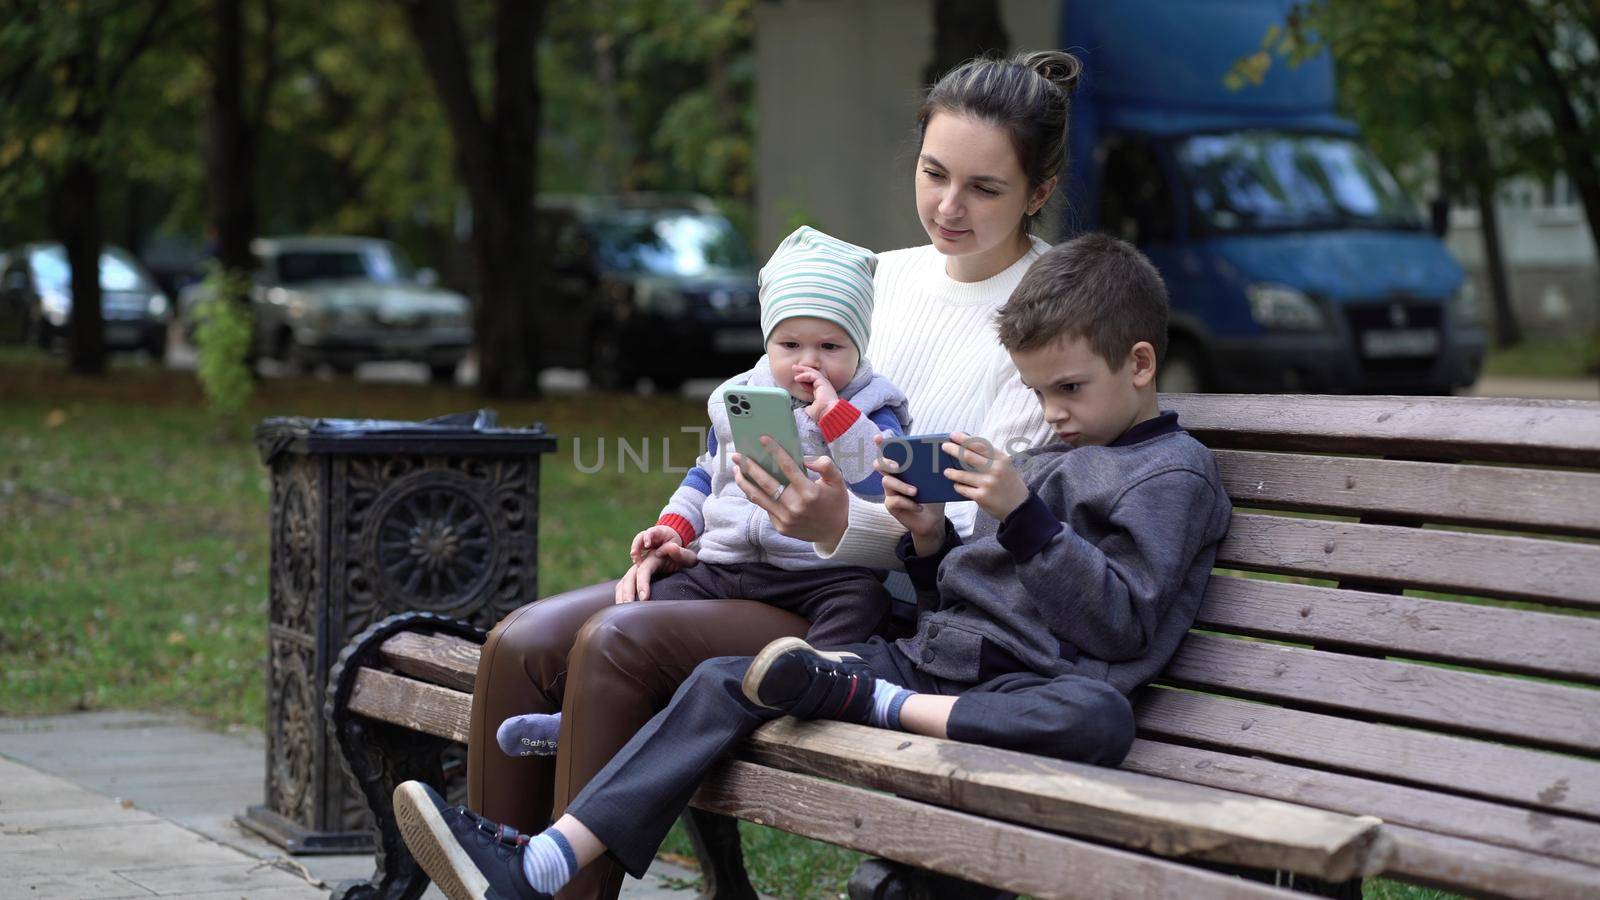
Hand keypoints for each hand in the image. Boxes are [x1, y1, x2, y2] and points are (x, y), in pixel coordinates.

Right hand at [614, 542, 697, 603]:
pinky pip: (623, 586)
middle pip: (630, 577)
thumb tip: (671, 547)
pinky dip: (620, 596)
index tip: (644, 599)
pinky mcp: (635, 578)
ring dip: (621, 596)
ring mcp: (637, 570)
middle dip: (628, 592)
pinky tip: (622, 609)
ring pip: (623, 582)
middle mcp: (642, 563)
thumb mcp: (687, 556)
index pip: (644, 570)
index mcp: (654, 558)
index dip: (642, 583)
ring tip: (623, 611)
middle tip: (630, 607)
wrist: (680, 558)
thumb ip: (680, 552)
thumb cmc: (685, 560)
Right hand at [630, 524, 681, 563]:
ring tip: (636, 563)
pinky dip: (636, 557)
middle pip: (639, 537)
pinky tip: (638, 564)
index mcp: (658, 531)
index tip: (647, 546)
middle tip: (635, 557)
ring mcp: (644, 540)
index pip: (650, 532)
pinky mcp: (641, 546)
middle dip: (636, 546)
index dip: (647, 537)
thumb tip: (658, 554)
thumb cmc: (673, 541)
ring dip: (635, 553)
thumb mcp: (675, 543)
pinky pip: (636, 550)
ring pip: (636, 544)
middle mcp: (649, 534)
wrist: (669, 538)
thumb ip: (670, 548)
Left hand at [731, 438, 849, 544]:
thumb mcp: (838, 481)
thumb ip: (825, 466)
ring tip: (736, 470)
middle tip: (737, 455)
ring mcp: (785, 519)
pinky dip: (756, 495)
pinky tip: (750, 486)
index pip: (788, 467)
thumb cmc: (836, 502)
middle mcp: (795, 506)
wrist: (836, 533)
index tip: (763, 439)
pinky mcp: (780, 527)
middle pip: (766, 483)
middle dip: (749, 467)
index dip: (775, 451)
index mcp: (810, 493)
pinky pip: (764, 508)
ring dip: (744, 482)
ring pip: (758, 497)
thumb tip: (806, 459)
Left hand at [792, 364, 838, 421]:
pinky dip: (804, 375)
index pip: (812, 383)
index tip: (796, 379)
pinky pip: (812, 375)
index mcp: (821, 393)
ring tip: (794, 368)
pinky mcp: (823, 382)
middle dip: (803, 371)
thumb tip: (806, 408)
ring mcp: (824, 384)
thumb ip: (809, 407)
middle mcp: (824, 387)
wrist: (828, 414)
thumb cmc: (822, 414)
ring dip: (803, 370)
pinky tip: (797, 377)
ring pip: (813, 373)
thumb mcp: (812, 410)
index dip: (804, 380)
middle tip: (794, 368)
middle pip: (812, 376)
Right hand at [874, 434, 944, 552]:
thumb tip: (952, 447)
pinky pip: (895, 500)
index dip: (881, 444)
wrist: (933, 519)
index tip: (878, 437)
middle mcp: (894, 476)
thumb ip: (941, 466)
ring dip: (902, 485)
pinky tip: (919, 507)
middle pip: (880, 464)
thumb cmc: (934, 496)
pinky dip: (908, 503)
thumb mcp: (938, 480)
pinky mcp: (891, 505)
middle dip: (886, 462)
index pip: (890, 452)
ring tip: (915, 491)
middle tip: (898, 466)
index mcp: (903, 467)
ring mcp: (890, 491)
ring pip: (887, 482)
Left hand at [942, 431, 1029, 520]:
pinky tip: (956, 485)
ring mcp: (988, 484)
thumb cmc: (1009, 483)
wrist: (1019, 507)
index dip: (964, 439)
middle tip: (944, 447)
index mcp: (1001, 459)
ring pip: (962, 475)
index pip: (979, 445)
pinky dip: (958, 486)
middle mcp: (995, 470)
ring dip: (951, 472)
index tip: (953, 435)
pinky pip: (963, 489)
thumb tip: (967, 448)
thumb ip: (990, 457)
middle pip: (968, 457)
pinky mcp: (981, 497)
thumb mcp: (1005, 466)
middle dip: (953, 450)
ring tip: (946, 471)